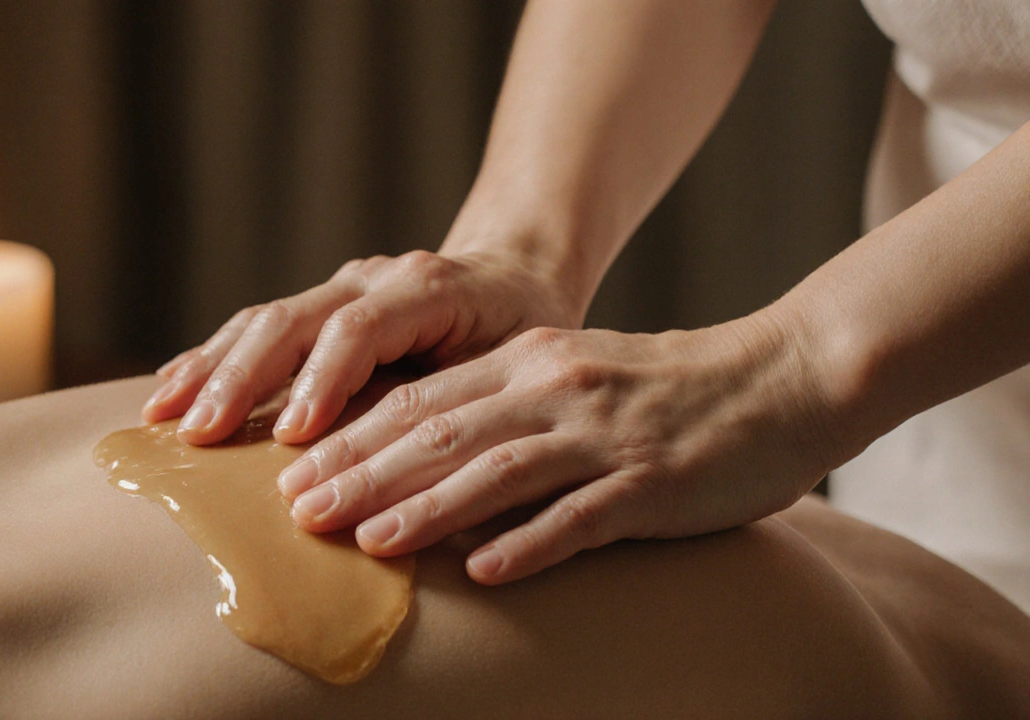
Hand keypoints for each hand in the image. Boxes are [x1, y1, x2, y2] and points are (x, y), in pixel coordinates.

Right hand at [143, 249, 581, 444]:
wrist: (515, 277)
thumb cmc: (522, 333)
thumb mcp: (516, 364)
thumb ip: (467, 400)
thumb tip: (421, 477)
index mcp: (428, 288)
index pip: (361, 329)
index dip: (322, 380)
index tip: (293, 436)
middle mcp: (374, 279)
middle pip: (294, 320)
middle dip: (242, 378)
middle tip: (202, 433)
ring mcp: (340, 289)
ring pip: (263, 320)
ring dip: (211, 368)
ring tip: (165, 415)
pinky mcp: (317, 307)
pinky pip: (255, 326)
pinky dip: (212, 357)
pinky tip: (172, 387)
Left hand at [278, 316, 842, 583]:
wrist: (784, 376)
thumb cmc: (671, 388)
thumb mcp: (577, 376)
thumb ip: (507, 406)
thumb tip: (425, 456)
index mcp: (533, 361)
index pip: (423, 401)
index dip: (352, 438)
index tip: (292, 473)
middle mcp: (558, 389)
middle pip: (441, 434)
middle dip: (362, 474)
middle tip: (298, 512)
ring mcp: (606, 435)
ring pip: (496, 472)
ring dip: (424, 507)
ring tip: (365, 542)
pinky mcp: (654, 481)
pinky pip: (581, 517)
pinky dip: (529, 543)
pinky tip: (484, 573)